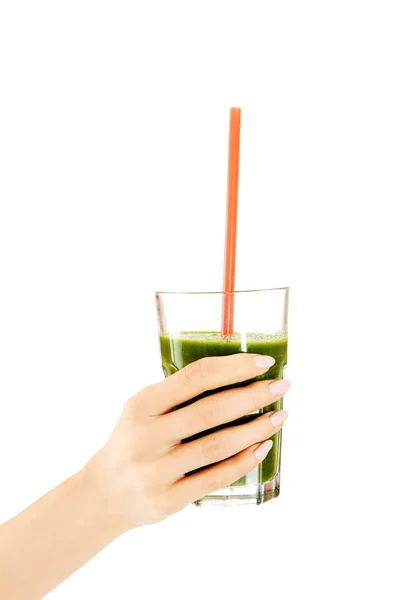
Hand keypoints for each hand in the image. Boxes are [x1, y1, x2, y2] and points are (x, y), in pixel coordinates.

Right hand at [88, 353, 289, 530]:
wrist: (104, 493)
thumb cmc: (133, 441)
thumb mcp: (141, 410)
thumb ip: (177, 395)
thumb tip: (236, 375)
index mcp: (142, 405)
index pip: (195, 377)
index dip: (233, 367)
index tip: (263, 362)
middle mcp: (148, 436)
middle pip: (211, 411)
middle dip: (253, 396)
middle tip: (282, 386)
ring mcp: (157, 470)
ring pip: (217, 446)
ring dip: (255, 429)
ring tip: (279, 416)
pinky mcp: (168, 499)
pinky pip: (215, 478)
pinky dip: (243, 461)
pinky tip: (262, 447)